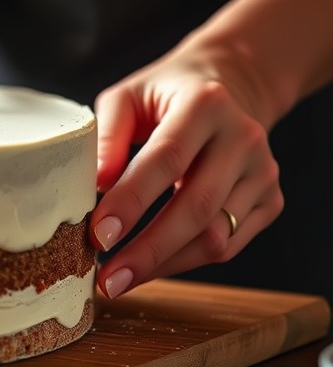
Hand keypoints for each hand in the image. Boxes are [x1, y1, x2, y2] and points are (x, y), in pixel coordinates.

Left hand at [91, 43, 282, 297]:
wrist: (230, 86)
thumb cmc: (166, 94)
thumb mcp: (128, 97)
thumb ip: (108, 135)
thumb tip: (96, 184)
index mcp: (205, 104)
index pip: (166, 159)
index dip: (131, 201)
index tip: (98, 234)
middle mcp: (243, 138)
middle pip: (196, 207)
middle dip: (148, 250)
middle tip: (109, 280)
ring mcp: (263, 172)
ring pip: (216, 235)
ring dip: (166, 264)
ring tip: (122, 279)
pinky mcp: (271, 199)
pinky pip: (229, 244)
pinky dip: (186, 261)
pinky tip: (153, 266)